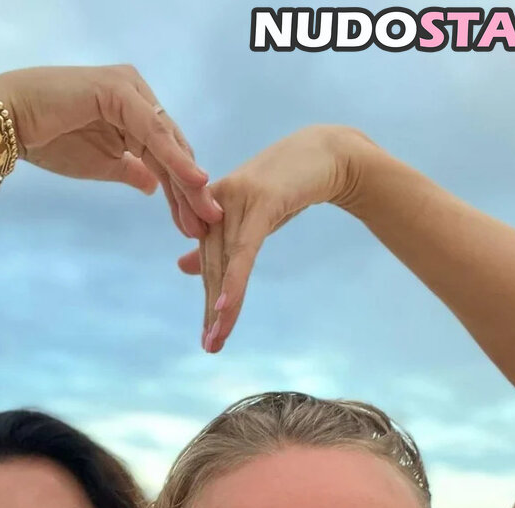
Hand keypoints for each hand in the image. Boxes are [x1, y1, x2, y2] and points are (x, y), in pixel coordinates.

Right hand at [0, 65, 222, 238]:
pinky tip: (193, 180)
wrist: (12, 123)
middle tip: (209, 224)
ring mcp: (130, 90)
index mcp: (134, 111)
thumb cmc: (49, 140)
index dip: (182, 191)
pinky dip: (174, 158)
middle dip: (191, 190)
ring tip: (205, 211)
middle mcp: (138, 96)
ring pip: (168, 143)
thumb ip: (132, 170)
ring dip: (188, 180)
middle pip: (173, 150)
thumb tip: (153, 186)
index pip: (166, 156)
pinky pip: (153, 131)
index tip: (196, 224)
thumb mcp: (102, 164)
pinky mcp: (120, 91)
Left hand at [177, 125, 369, 350]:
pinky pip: (244, 248)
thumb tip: (185, 267)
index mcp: (209, 208)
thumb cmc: (289, 186)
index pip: (208, 264)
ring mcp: (236, 199)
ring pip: (226, 263)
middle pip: (212, 267)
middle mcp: (216, 202)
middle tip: (211, 347)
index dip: (208, 301)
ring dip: (223, 306)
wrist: (329, 153)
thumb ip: (221, 244)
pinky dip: (234, 279)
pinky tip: (225, 307)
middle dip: (212, 311)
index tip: (209, 336)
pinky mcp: (260, 200)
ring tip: (218, 338)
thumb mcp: (250, 219)